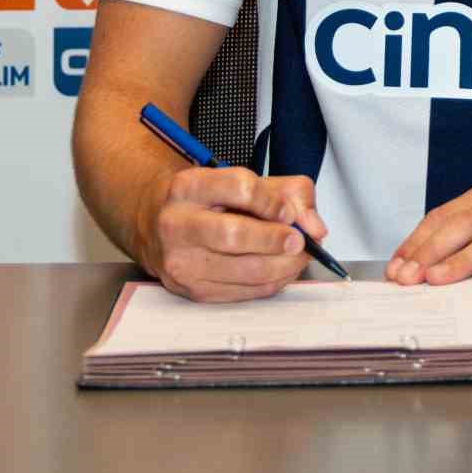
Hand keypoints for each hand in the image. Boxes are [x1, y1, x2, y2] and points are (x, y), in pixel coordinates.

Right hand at [140, 166, 329, 302]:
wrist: (157, 223)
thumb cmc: (206, 200)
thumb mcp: (241, 180)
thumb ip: (287, 193)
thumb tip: (314, 226)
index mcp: (190, 186)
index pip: (238, 188)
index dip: (271, 201)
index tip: (289, 211)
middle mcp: (178, 223)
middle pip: (234, 234)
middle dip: (275, 240)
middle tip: (299, 240)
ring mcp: (181, 260)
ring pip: (240, 269)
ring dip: (279, 266)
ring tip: (296, 257)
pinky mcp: (190, 289)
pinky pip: (239, 292)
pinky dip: (268, 284)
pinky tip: (279, 271)